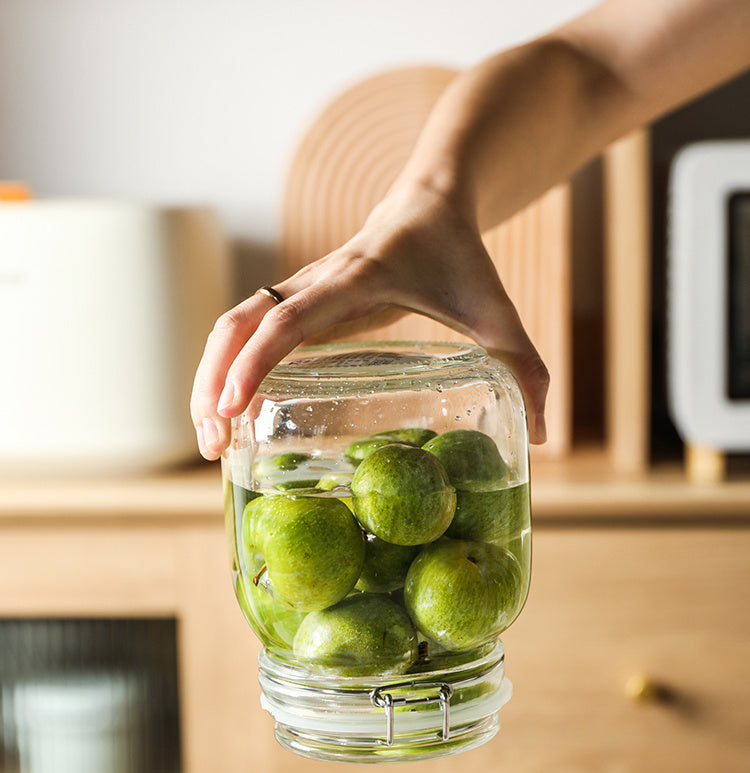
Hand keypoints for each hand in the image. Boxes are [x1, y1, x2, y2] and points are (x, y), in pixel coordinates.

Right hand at [190, 180, 548, 459]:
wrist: (431, 202)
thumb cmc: (462, 257)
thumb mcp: (499, 311)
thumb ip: (526, 367)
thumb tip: (543, 438)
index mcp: (356, 277)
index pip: (290, 316)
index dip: (258, 358)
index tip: (234, 405)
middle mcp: (314, 281)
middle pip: (237, 323)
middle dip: (213, 382)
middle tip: (213, 445)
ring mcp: (298, 289)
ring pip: (229, 326)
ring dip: (207, 379)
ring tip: (210, 443)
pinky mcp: (296, 302)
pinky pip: (243, 332)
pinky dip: (225, 370)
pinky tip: (228, 415)